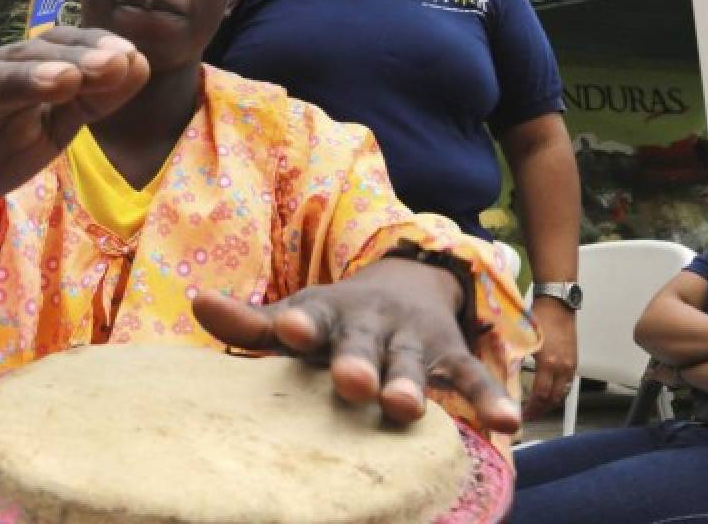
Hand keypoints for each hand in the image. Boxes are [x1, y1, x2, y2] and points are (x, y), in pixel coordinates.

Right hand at [0, 27, 148, 223]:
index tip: (134, 57)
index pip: (60, 46)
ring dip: (30, 76)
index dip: (94, 48)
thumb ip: (89, 102)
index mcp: (18, 69)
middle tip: (115, 63)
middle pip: (33, 56)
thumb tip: (137, 64)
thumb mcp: (50, 132)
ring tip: (67, 78)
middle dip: (76, 59)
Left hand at [192, 257, 520, 433]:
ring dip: (411, 383)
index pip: (311, 316)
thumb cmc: (333, 318)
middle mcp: (371, 322)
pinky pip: (471, 377)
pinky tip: (508, 423)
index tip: (290, 329)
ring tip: (406, 408)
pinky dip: (489, 398)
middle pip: (363, 342)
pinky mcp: (450, 355)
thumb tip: (198, 304)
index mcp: (328, 313)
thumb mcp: (297, 314)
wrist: (403, 283)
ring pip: (413, 362)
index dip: (300, 322)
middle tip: (350, 383)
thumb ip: (251, 323)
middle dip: (357, 362)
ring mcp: (413, 338)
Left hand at [522, 295, 577, 419]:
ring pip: (562, 394)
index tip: (522, 415)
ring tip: (537, 408)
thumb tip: (501, 374)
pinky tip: (547, 393)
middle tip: (529, 416)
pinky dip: (557, 392)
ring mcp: (570, 365)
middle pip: (554, 399)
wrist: (558, 304)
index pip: (541, 396)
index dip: (532, 409)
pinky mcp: (574, 361)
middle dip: (542, 411)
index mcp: (548, 363)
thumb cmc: (539, 316)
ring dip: (550, 403)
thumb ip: (514, 358)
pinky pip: (567, 384)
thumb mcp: (523, 339)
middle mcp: (563, 367)